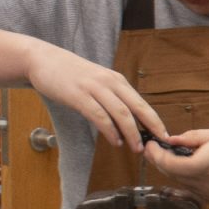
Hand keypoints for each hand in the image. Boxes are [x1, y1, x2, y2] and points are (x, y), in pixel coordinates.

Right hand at [24, 42, 165, 151]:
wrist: (44, 60)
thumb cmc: (72, 76)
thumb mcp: (98, 83)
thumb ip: (112, 98)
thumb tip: (128, 122)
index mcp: (117, 81)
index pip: (142, 103)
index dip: (155, 120)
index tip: (164, 136)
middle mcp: (110, 82)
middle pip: (137, 108)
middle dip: (150, 128)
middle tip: (157, 145)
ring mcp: (95, 88)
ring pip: (121, 113)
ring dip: (131, 133)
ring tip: (136, 148)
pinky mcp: (79, 96)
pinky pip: (100, 116)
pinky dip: (110, 131)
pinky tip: (115, 141)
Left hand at [144, 129, 208, 203]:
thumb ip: (192, 137)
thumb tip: (171, 139)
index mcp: (203, 164)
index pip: (168, 163)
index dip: (155, 154)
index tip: (151, 144)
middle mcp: (201, 183)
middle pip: (169, 173)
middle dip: (158, 161)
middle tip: (155, 148)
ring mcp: (205, 194)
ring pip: (178, 181)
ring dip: (171, 169)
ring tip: (174, 155)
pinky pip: (189, 188)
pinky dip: (184, 177)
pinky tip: (191, 167)